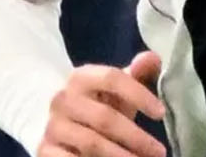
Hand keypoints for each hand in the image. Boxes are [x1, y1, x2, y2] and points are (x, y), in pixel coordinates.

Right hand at [39, 51, 166, 156]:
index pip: (112, 78)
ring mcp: (52, 126)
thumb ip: (135, 74)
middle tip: (159, 152)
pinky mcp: (45, 150)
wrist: (53, 124)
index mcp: (81, 77)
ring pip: (92, 143)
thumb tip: (153, 58)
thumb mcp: (114, 90)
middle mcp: (63, 99)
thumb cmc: (94, 105)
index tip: (161, 113)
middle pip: (106, 118)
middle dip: (136, 138)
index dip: (139, 94)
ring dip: (121, 156)